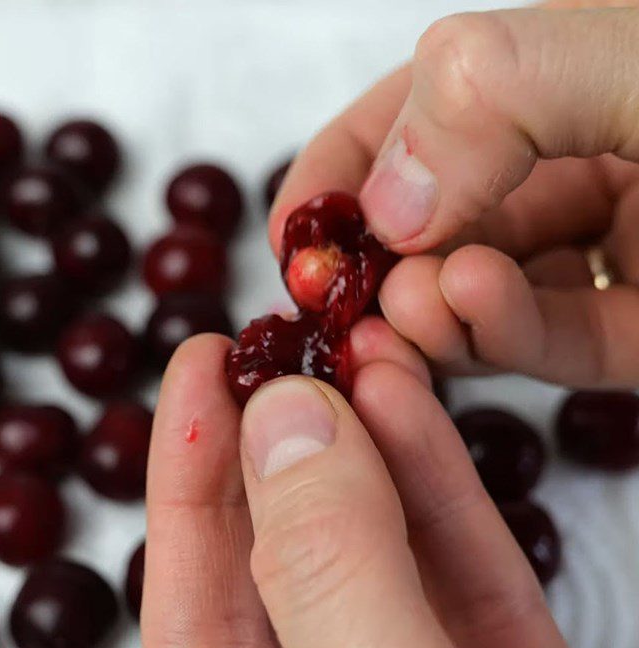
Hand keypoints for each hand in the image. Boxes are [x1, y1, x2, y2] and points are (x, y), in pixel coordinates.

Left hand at [142, 332, 638, 647]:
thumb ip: (338, 593)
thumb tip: (278, 426)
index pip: (191, 626)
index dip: (187, 484)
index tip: (194, 370)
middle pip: (280, 590)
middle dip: (279, 454)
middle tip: (276, 344)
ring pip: (378, 575)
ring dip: (366, 455)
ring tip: (356, 352)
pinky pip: (465, 599)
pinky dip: (442, 500)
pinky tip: (412, 413)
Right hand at [271, 6, 638, 387]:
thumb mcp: (631, 52)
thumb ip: (498, 92)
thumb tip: (388, 202)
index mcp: (559, 76)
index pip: (418, 118)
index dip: (341, 170)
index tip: (292, 232)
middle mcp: (576, 160)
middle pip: (438, 216)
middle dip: (377, 258)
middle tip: (335, 291)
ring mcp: (608, 249)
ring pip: (485, 292)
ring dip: (428, 309)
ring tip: (406, 305)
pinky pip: (558, 345)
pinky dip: (502, 336)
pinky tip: (469, 307)